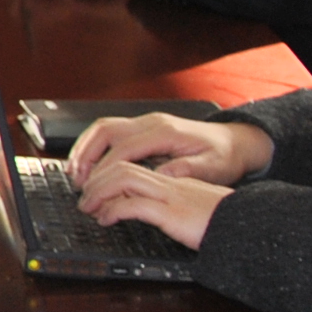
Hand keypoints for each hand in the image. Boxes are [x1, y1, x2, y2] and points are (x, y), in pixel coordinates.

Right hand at [68, 112, 270, 187]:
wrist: (236, 141)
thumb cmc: (225, 157)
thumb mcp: (213, 168)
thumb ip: (186, 171)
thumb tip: (159, 177)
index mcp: (165, 133)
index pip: (124, 148)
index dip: (104, 169)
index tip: (93, 189)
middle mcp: (151, 123)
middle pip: (106, 131)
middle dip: (85, 155)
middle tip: (76, 181)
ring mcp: (146, 122)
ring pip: (103, 128)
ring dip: (85, 149)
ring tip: (75, 173)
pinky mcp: (144, 127)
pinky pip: (110, 131)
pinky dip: (94, 146)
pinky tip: (88, 163)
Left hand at [74, 159, 229, 248]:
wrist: (253, 227)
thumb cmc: (225, 221)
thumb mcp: (193, 207)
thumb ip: (169, 203)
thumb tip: (138, 210)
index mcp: (175, 178)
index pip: (134, 162)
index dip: (108, 171)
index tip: (93, 187)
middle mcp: (171, 180)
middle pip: (122, 164)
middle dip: (96, 178)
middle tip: (83, 196)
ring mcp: (171, 194)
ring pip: (123, 178)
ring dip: (99, 191)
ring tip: (88, 207)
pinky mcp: (173, 212)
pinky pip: (134, 205)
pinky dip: (114, 210)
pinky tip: (106, 220)